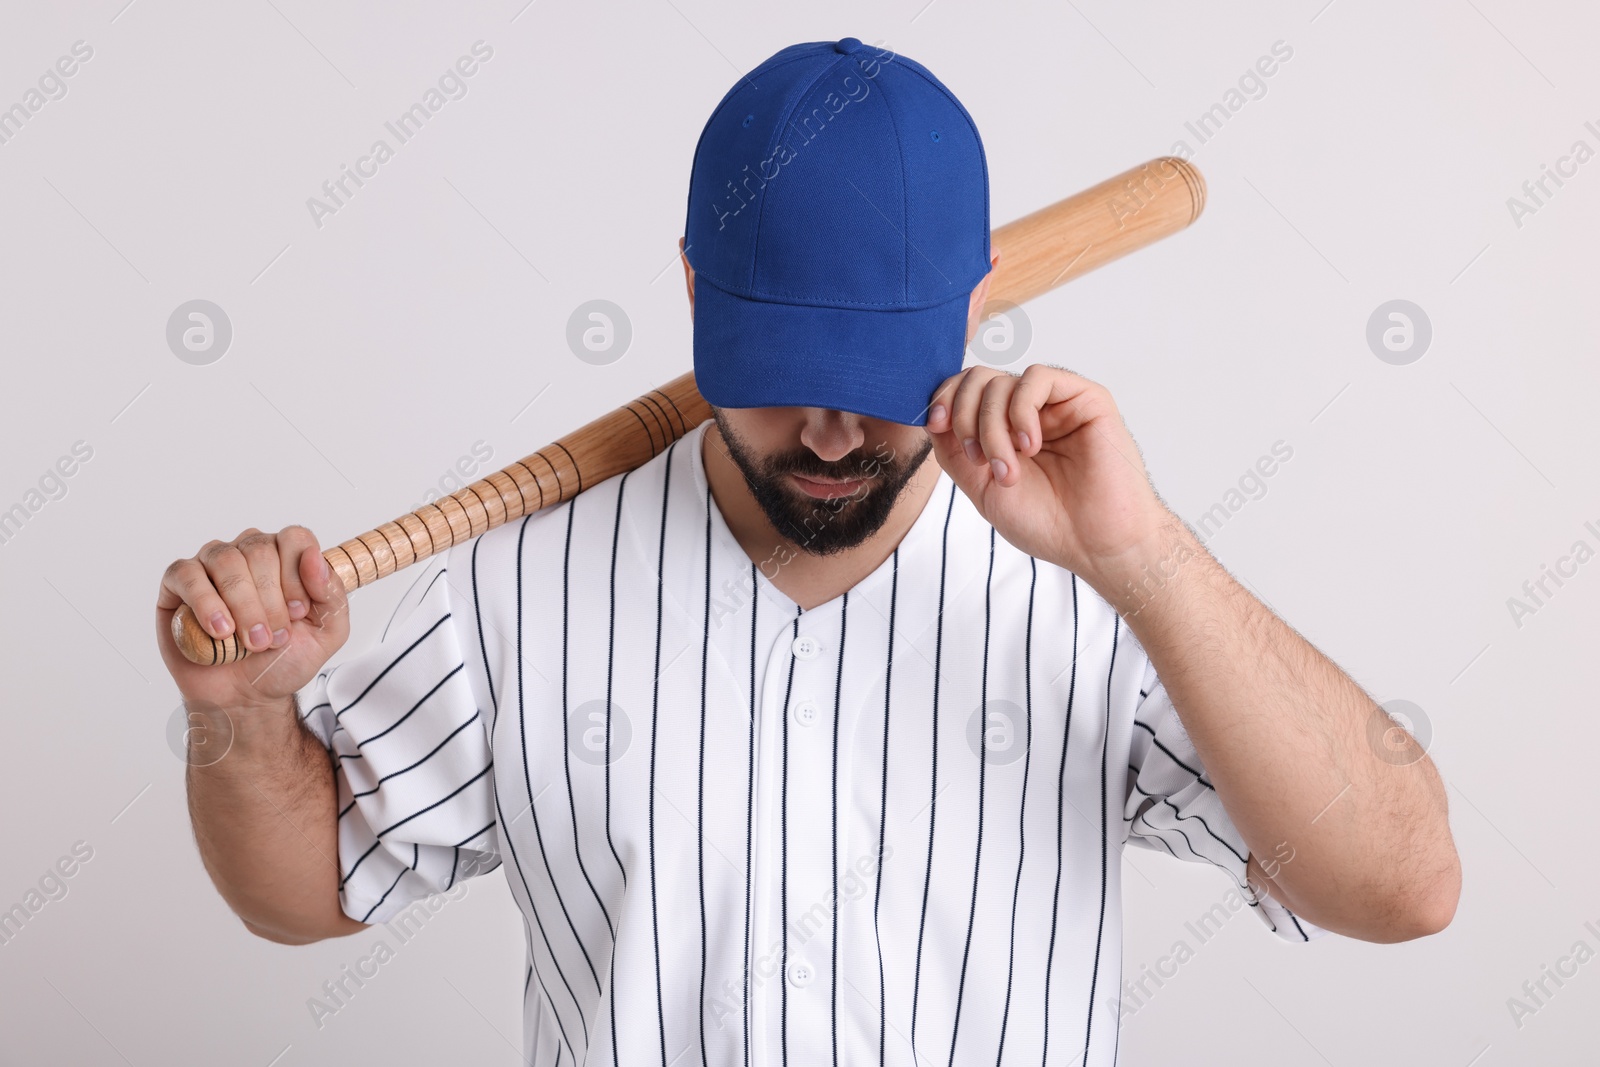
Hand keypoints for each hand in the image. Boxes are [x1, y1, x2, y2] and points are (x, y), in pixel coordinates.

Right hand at [155, 525, 349, 712]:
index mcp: (287, 557)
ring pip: (225, 561)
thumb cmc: (284, 659)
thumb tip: (314, 557)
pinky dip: (206, 604)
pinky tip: (220, 631)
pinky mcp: (178, 582)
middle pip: (259, 550)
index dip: (297, 575)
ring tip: (250, 642)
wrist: (246, 696)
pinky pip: (187, 575)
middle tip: (274, 638)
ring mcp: (211, 563)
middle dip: (270, 601)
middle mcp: (248, 551)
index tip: (298, 612)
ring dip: (242, 606)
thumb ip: (332, 593)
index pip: (294, 538)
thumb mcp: (327, 633)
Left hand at [924, 363, 1176, 590]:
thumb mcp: (983, 489)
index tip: (937, 425)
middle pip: (977, 380)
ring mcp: (1056, 404)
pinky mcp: (1085, 398)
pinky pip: (1037, 377)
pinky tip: (1031, 445)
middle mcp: (1028, 413)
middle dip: (965, 417)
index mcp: (1004, 430)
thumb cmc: (1049, 524)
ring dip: (992, 428)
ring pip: (1001, 382)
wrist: (1096, 545)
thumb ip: (955, 453)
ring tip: (1011, 469)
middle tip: (979, 459)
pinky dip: (1021, 411)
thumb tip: (932, 417)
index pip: (964, 391)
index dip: (943, 400)